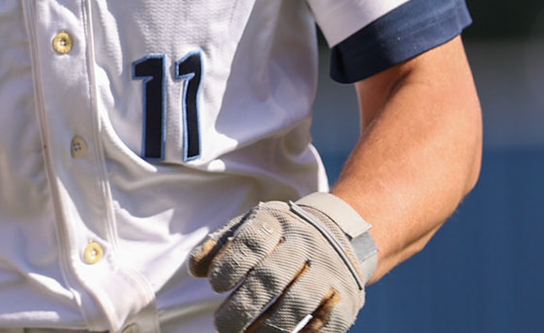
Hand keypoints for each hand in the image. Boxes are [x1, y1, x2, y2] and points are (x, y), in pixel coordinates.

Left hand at [189, 196, 374, 332]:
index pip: (251, 242)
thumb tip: (195, 270)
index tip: (214, 286)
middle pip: (271, 277)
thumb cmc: (279, 236)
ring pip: (297, 303)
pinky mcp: (348, 296)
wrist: (339, 234)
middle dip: (243, 306)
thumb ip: (219, 246)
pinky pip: (325, 322)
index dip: (230, 265)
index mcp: (277, 221)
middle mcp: (307, 243)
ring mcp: (330, 270)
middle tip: (221, 325)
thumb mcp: (248, 227)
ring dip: (267, 327)